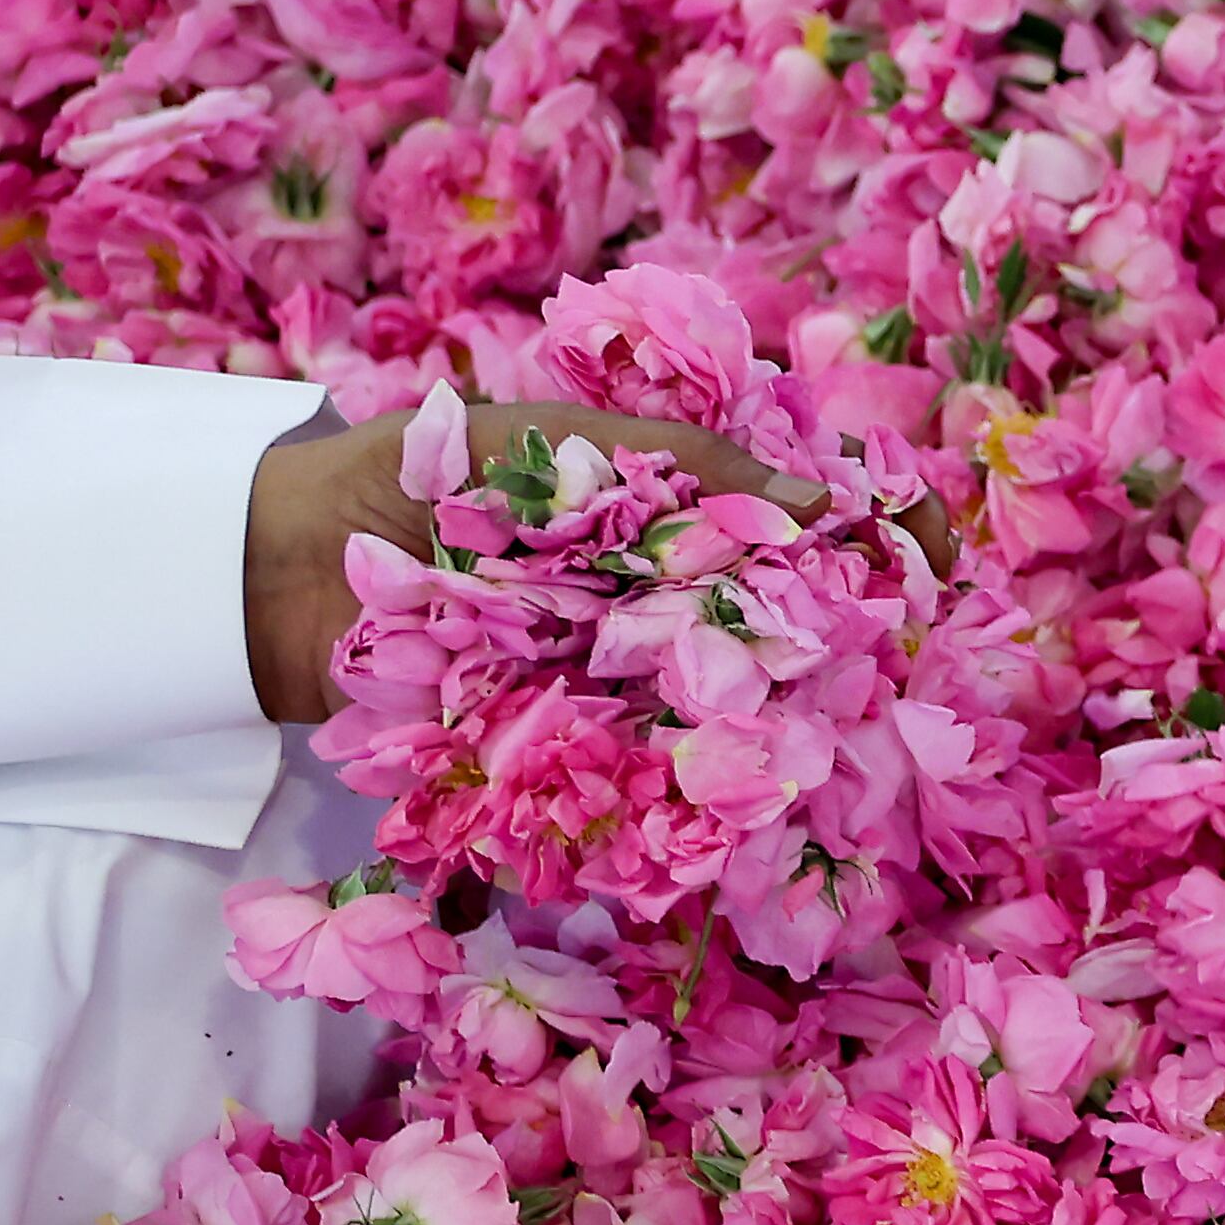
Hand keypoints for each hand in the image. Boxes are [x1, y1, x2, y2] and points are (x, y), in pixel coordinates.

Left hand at [244, 398, 959, 725]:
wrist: (288, 568)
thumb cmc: (423, 478)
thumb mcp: (567, 443)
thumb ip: (695, 469)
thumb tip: (826, 505)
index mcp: (678, 501)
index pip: (814, 513)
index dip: (886, 533)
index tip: (936, 558)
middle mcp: (674, 589)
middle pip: (804, 615)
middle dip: (861, 636)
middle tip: (903, 655)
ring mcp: (639, 669)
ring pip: (753, 698)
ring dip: (799, 716)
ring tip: (844, 724)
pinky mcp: (595, 741)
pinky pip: (675, 764)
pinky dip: (716, 779)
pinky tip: (753, 781)